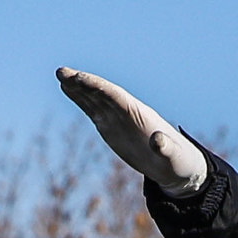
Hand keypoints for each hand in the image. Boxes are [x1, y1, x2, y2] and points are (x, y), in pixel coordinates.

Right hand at [55, 68, 205, 194]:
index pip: (115, 96)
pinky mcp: (111, 127)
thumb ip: (165, 148)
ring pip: (95, 98)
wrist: (176, 165)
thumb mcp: (173, 157)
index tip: (79, 78)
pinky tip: (68, 90)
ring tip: (60, 76)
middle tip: (61, 72)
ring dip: (77, 88)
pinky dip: (80, 99)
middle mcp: (126, 112)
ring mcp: (118, 118)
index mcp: (139, 115)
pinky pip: (93, 110)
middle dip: (82, 83)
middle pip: (101, 93)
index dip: (97, 86)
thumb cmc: (177, 161)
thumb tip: (157, 140)